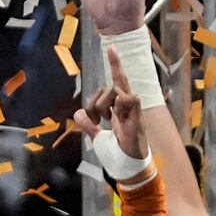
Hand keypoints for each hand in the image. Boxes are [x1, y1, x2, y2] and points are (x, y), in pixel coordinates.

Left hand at [74, 47, 149, 176]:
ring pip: (115, 89)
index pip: (117, 82)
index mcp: (120, 108)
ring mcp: (133, 111)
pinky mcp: (138, 117)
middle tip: (94, 119)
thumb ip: (88, 125)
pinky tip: (116, 119)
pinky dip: (120, 105)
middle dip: (97, 98)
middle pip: (114, 83)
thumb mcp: (97, 137)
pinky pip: (130, 97)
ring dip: (103, 104)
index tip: (111, 48)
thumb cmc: (117, 153)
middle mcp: (128, 106)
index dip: (115, 65)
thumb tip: (77, 115)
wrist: (128, 167)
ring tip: (103, 121)